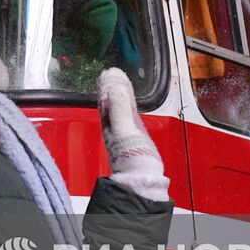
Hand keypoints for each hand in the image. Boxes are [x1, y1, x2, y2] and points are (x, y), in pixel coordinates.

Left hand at [97, 68, 168, 202]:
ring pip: (119, 108)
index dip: (108, 86)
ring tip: (120, 82)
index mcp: (110, 123)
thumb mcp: (125, 129)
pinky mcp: (134, 137)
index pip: (106, 99)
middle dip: (112, 88)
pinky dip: (127, 106)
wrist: (143, 178)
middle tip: (113, 73)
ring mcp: (124, 131)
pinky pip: (128, 116)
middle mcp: (114, 126)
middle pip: (111, 103)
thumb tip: (114, 88)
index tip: (109, 72)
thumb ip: (119, 109)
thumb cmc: (133, 157)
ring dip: (119, 95)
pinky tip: (130, 105)